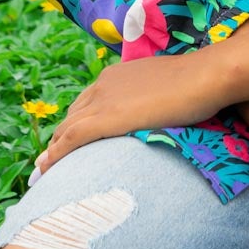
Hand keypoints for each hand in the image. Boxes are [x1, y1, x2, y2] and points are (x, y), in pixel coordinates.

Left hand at [32, 46, 232, 175]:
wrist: (206, 76)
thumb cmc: (198, 84)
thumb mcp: (169, 90)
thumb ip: (154, 102)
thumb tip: (160, 116)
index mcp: (117, 76)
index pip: (86, 103)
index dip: (73, 125)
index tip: (65, 144)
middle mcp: (104, 84)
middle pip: (71, 116)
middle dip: (57, 140)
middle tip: (47, 164)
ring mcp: (104, 100)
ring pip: (65, 128)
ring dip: (51, 151)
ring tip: (42, 172)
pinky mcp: (106, 118)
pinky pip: (70, 138)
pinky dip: (55, 154)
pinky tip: (46, 170)